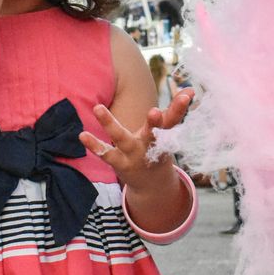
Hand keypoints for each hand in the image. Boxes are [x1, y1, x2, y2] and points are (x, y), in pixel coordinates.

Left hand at [81, 88, 195, 189]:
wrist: (152, 185)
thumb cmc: (158, 149)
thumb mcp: (168, 133)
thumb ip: (175, 111)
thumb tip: (191, 89)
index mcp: (165, 137)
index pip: (174, 120)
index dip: (180, 107)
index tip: (188, 93)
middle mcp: (150, 146)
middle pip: (154, 133)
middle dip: (156, 123)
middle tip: (155, 112)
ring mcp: (134, 155)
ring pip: (122, 139)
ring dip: (110, 124)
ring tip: (97, 107)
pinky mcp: (120, 163)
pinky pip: (106, 153)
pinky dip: (94, 145)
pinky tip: (82, 135)